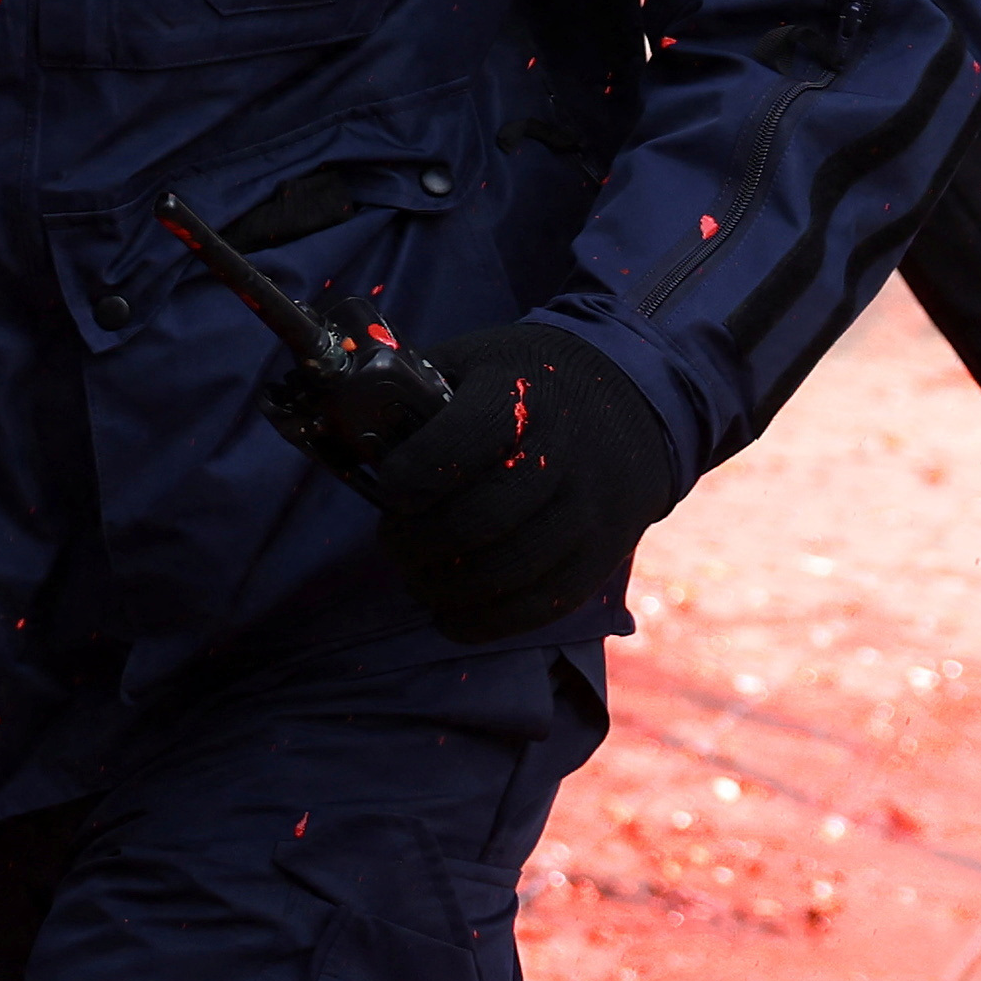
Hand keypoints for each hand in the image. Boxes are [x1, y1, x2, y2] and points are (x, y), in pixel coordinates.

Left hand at [356, 322, 679, 642]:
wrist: (631, 397)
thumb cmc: (526, 382)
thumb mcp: (472, 360)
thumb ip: (413, 390)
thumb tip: (348, 434)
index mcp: (522, 393)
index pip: (467, 438)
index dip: (416, 473)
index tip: (389, 489)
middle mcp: (565, 451)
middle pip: (484, 516)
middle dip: (421, 541)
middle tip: (392, 543)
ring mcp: (591, 507)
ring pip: (513, 569)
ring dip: (449, 587)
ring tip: (417, 580)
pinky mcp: (604, 552)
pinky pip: (546, 603)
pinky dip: (491, 620)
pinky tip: (452, 615)